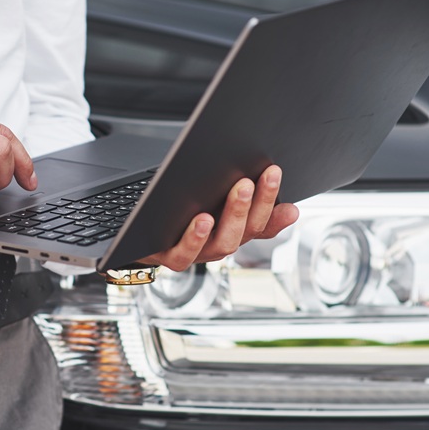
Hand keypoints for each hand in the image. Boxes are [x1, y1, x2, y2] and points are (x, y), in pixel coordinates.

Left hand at [138, 165, 298, 270]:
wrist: (137, 231)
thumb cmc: (177, 208)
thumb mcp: (210, 195)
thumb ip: (237, 189)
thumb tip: (266, 172)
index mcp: (233, 229)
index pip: (264, 225)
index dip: (279, 216)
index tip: (290, 200)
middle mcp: (220, 243)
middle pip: (248, 230)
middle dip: (260, 201)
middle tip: (265, 175)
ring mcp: (197, 253)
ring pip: (224, 243)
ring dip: (236, 215)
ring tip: (241, 189)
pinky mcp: (170, 257)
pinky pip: (186, 254)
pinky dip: (196, 237)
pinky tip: (202, 219)